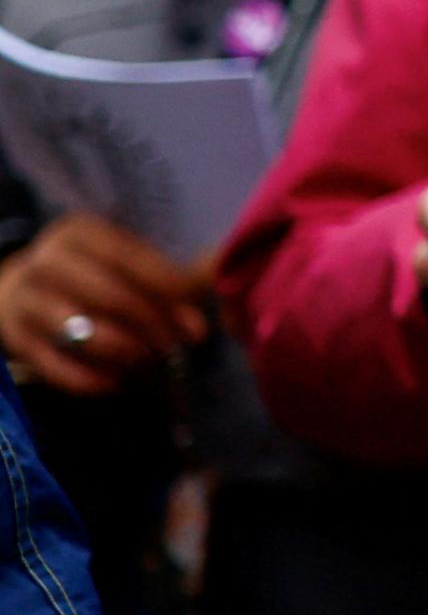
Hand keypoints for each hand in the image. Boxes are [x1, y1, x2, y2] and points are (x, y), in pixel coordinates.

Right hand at [0, 212, 209, 396]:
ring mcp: (24, 301)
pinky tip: (117, 382)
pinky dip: (89, 379)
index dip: (168, 290)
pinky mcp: (14, 339)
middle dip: (152, 324)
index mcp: (79, 232)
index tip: (195, 321)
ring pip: (80, 332)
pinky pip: (54, 366)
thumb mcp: (123, 257)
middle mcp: (46, 261)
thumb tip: (220, 273)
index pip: (130, 258)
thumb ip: (168, 270)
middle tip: (178, 344)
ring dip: (124, 351)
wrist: (22, 287)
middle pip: (108, 296)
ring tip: (150, 359)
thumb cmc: (93, 271)